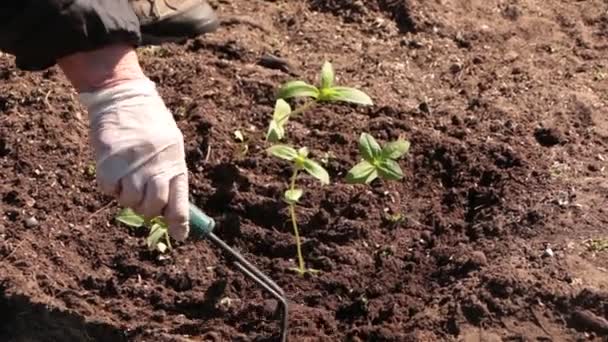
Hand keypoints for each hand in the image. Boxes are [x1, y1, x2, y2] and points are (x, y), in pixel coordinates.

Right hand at [58, 45, 189, 240]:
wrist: (124, 97)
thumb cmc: (150, 123)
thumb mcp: (171, 144)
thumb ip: (170, 173)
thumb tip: (169, 208)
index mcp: (174, 163)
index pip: (180, 201)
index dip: (179, 222)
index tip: (180, 236)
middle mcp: (155, 168)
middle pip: (153, 207)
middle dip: (149, 208)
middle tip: (143, 195)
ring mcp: (131, 167)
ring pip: (129, 202)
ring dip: (128, 196)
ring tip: (128, 177)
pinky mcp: (108, 164)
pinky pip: (109, 190)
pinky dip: (110, 185)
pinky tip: (114, 169)